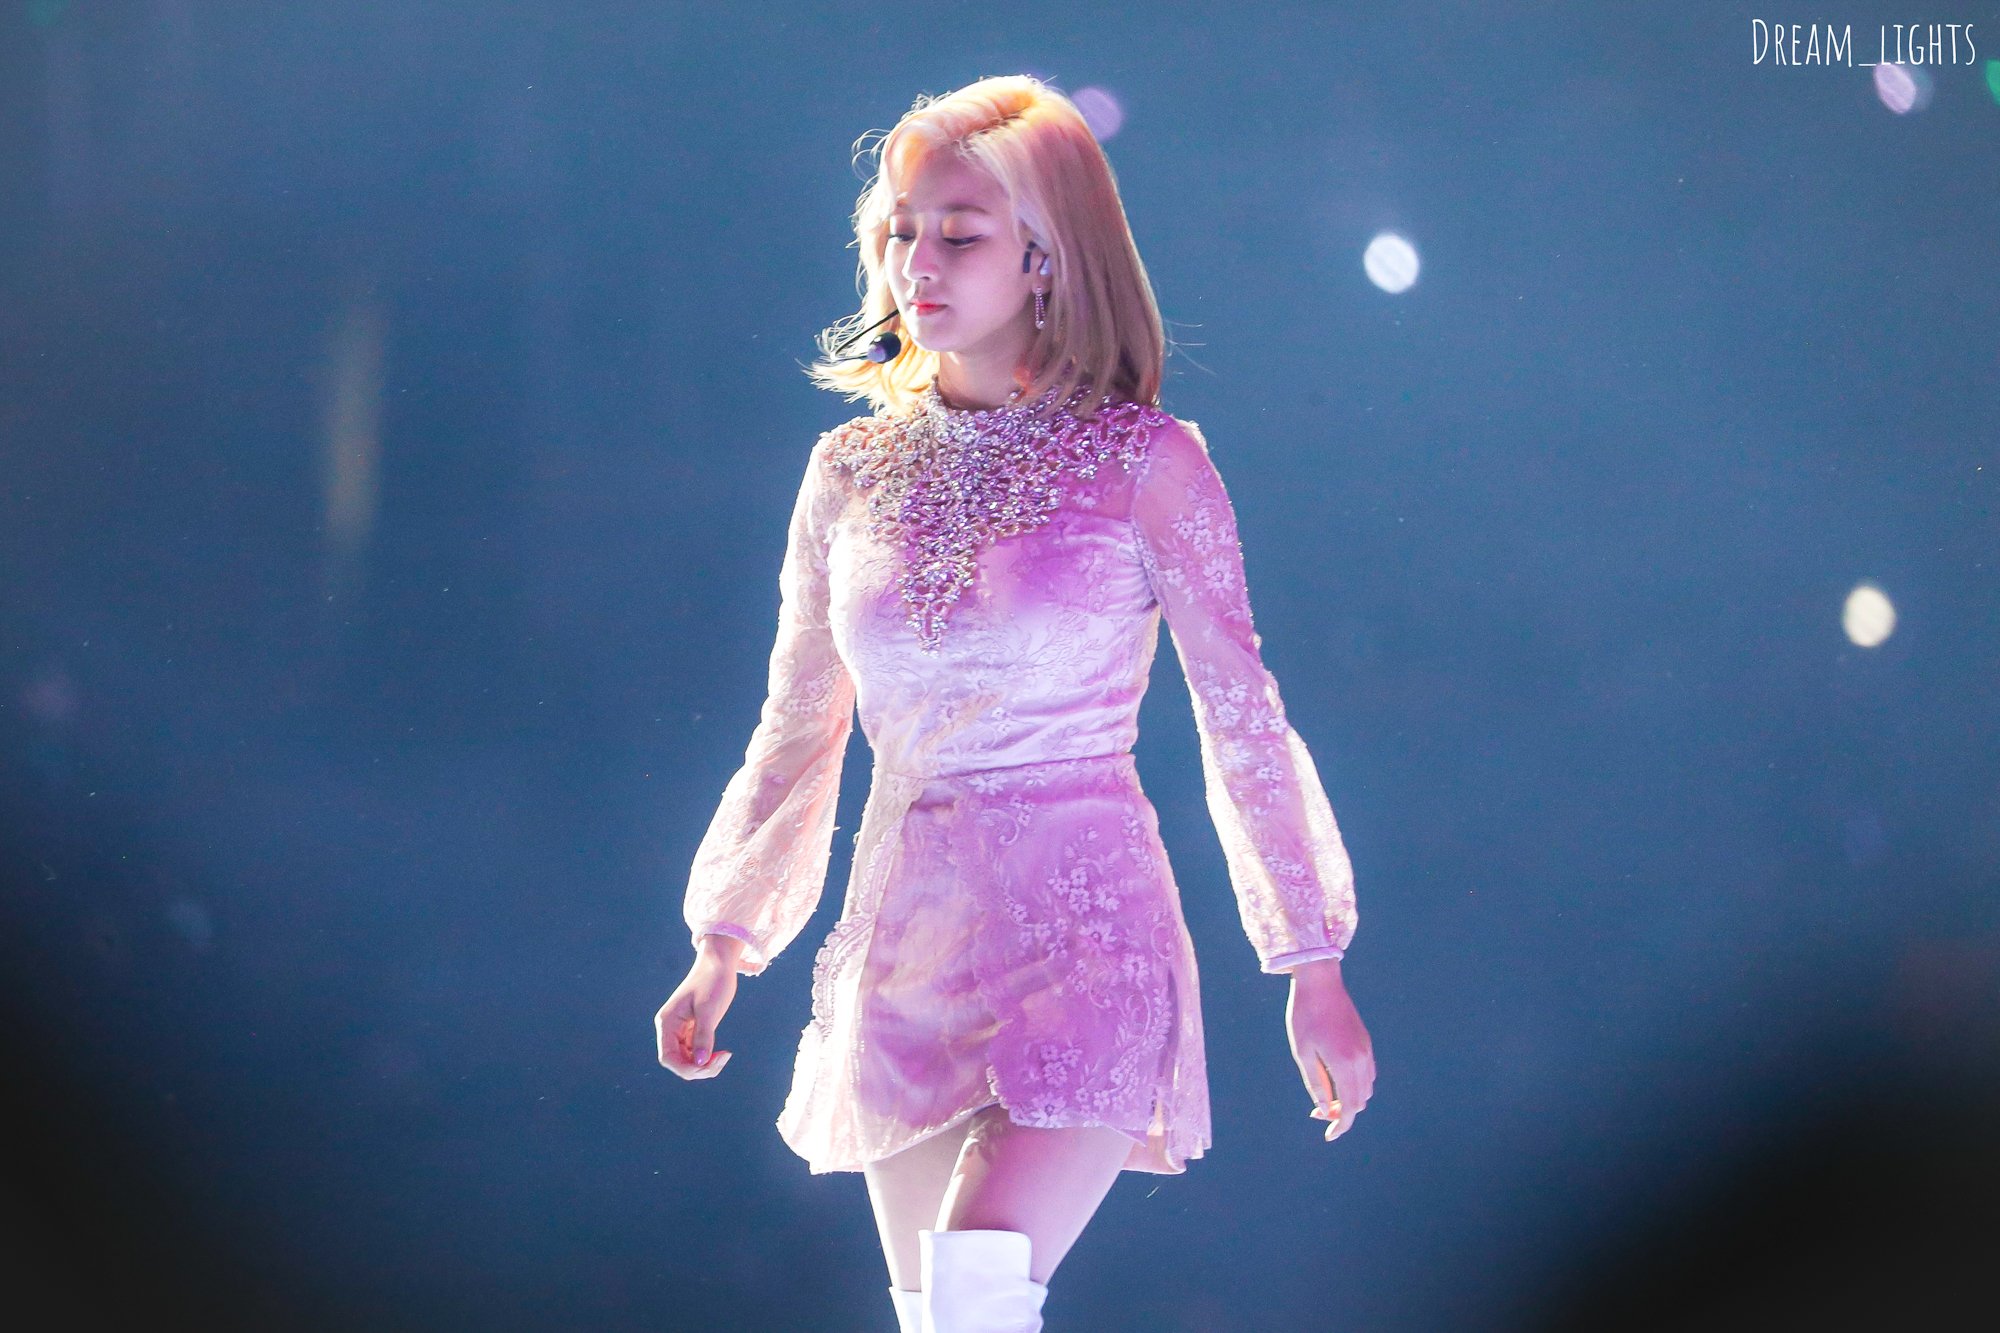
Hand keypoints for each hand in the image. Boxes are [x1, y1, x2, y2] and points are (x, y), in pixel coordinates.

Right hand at [654, 936, 741, 1079]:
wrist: (719, 962)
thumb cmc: (713, 981)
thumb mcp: (709, 1009)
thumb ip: (703, 1037)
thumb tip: (699, 1064)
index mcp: (667, 1022)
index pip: (668, 1057)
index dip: (686, 1068)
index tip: (708, 1066)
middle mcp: (670, 1029)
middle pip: (678, 1062)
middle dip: (699, 1068)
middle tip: (723, 1059)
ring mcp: (681, 1031)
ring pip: (688, 1060)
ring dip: (705, 1065)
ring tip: (725, 1056)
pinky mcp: (693, 1030)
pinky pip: (697, 1052)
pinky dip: (708, 1057)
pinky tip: (722, 1053)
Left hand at [1285, 959, 1373, 1141]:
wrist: (1320, 982)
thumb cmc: (1304, 1016)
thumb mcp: (1303, 1053)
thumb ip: (1316, 1083)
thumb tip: (1324, 1111)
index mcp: (1343, 1063)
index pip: (1350, 1107)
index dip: (1341, 1125)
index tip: (1329, 1135)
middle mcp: (1361, 1059)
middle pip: (1361, 1101)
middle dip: (1343, 1113)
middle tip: (1317, 1111)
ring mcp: (1366, 1049)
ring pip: (1366, 1088)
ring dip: (1351, 1098)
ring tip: (1326, 1096)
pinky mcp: (1366, 1041)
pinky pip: (1367, 1073)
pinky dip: (1356, 1083)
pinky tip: (1336, 1079)